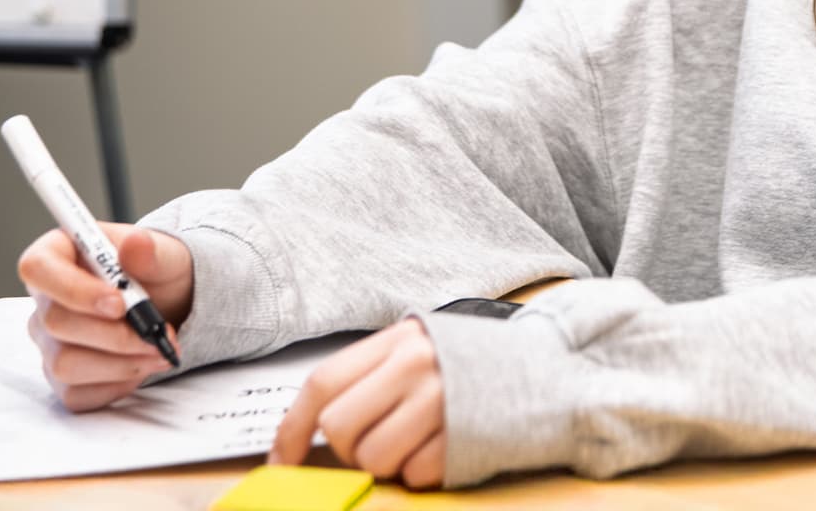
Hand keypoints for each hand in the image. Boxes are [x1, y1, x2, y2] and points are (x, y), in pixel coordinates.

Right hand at [16, 222, 194, 411]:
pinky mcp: (62, 377)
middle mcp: (44, 301)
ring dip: (120, 364)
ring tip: (157, 351)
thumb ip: (151, 250)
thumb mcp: (163, 252)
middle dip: (114, 334)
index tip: (119, 303)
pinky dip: (116, 385)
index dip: (74, 289)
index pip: (37, 268)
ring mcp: (49, 342)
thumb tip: (137, 244)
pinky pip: (76, 393)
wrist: (170, 302)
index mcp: (57, 255)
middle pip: (56, 323)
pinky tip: (141, 367)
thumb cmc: (155, 270)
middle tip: (155, 334)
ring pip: (65, 365)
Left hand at [270, 318, 445, 487]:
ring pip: (372, 458)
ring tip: (411, 441)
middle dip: (347, 447)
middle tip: (376, 437)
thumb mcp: (412, 352)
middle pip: (338, 426)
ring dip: (385, 463)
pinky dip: (419, 471)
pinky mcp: (462, 437)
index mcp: (397, 340)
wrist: (534, 370)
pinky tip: (437, 447)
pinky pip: (414, 475)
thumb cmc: (458, 366)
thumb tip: (307, 430)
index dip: (292, 428)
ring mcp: (440, 401)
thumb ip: (365, 378)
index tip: (281, 460)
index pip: (323, 383)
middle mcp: (415, 364)